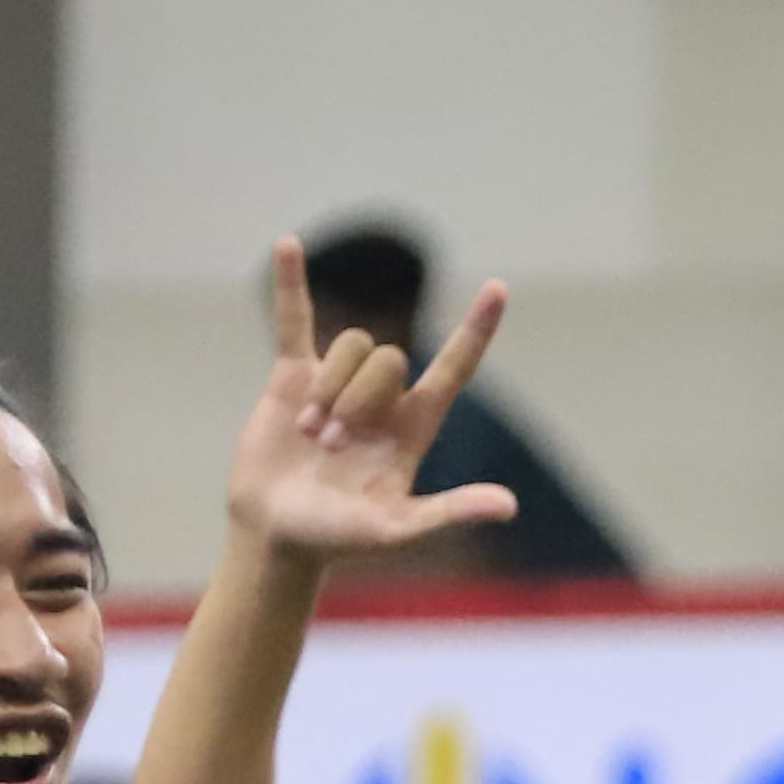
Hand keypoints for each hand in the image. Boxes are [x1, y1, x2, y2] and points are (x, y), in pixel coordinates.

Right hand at [231, 240, 527, 571]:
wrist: (275, 533)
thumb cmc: (338, 538)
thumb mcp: (396, 530)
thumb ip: (448, 513)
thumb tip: (508, 506)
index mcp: (415, 426)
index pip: (454, 368)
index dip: (476, 330)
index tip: (497, 287)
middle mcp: (382, 399)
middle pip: (388, 358)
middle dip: (356, 399)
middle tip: (331, 447)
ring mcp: (337, 382)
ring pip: (348, 346)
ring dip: (327, 390)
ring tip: (307, 434)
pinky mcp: (292, 376)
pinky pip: (295, 320)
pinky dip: (290, 284)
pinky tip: (287, 245)